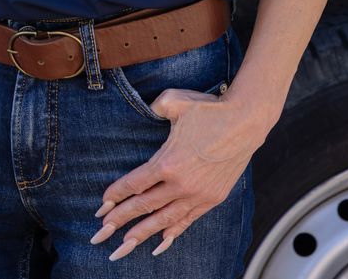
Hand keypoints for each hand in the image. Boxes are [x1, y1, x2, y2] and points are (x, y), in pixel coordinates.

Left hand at [88, 85, 261, 259]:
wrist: (246, 123)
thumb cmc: (209, 110)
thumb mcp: (175, 101)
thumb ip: (155, 107)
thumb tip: (147, 109)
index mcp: (168, 162)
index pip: (135, 184)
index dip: (116, 196)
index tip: (101, 206)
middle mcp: (181, 184)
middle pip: (144, 206)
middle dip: (120, 220)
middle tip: (101, 233)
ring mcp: (198, 194)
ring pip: (165, 219)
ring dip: (143, 233)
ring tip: (124, 246)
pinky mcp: (212, 199)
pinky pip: (188, 220)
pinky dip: (173, 232)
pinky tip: (161, 243)